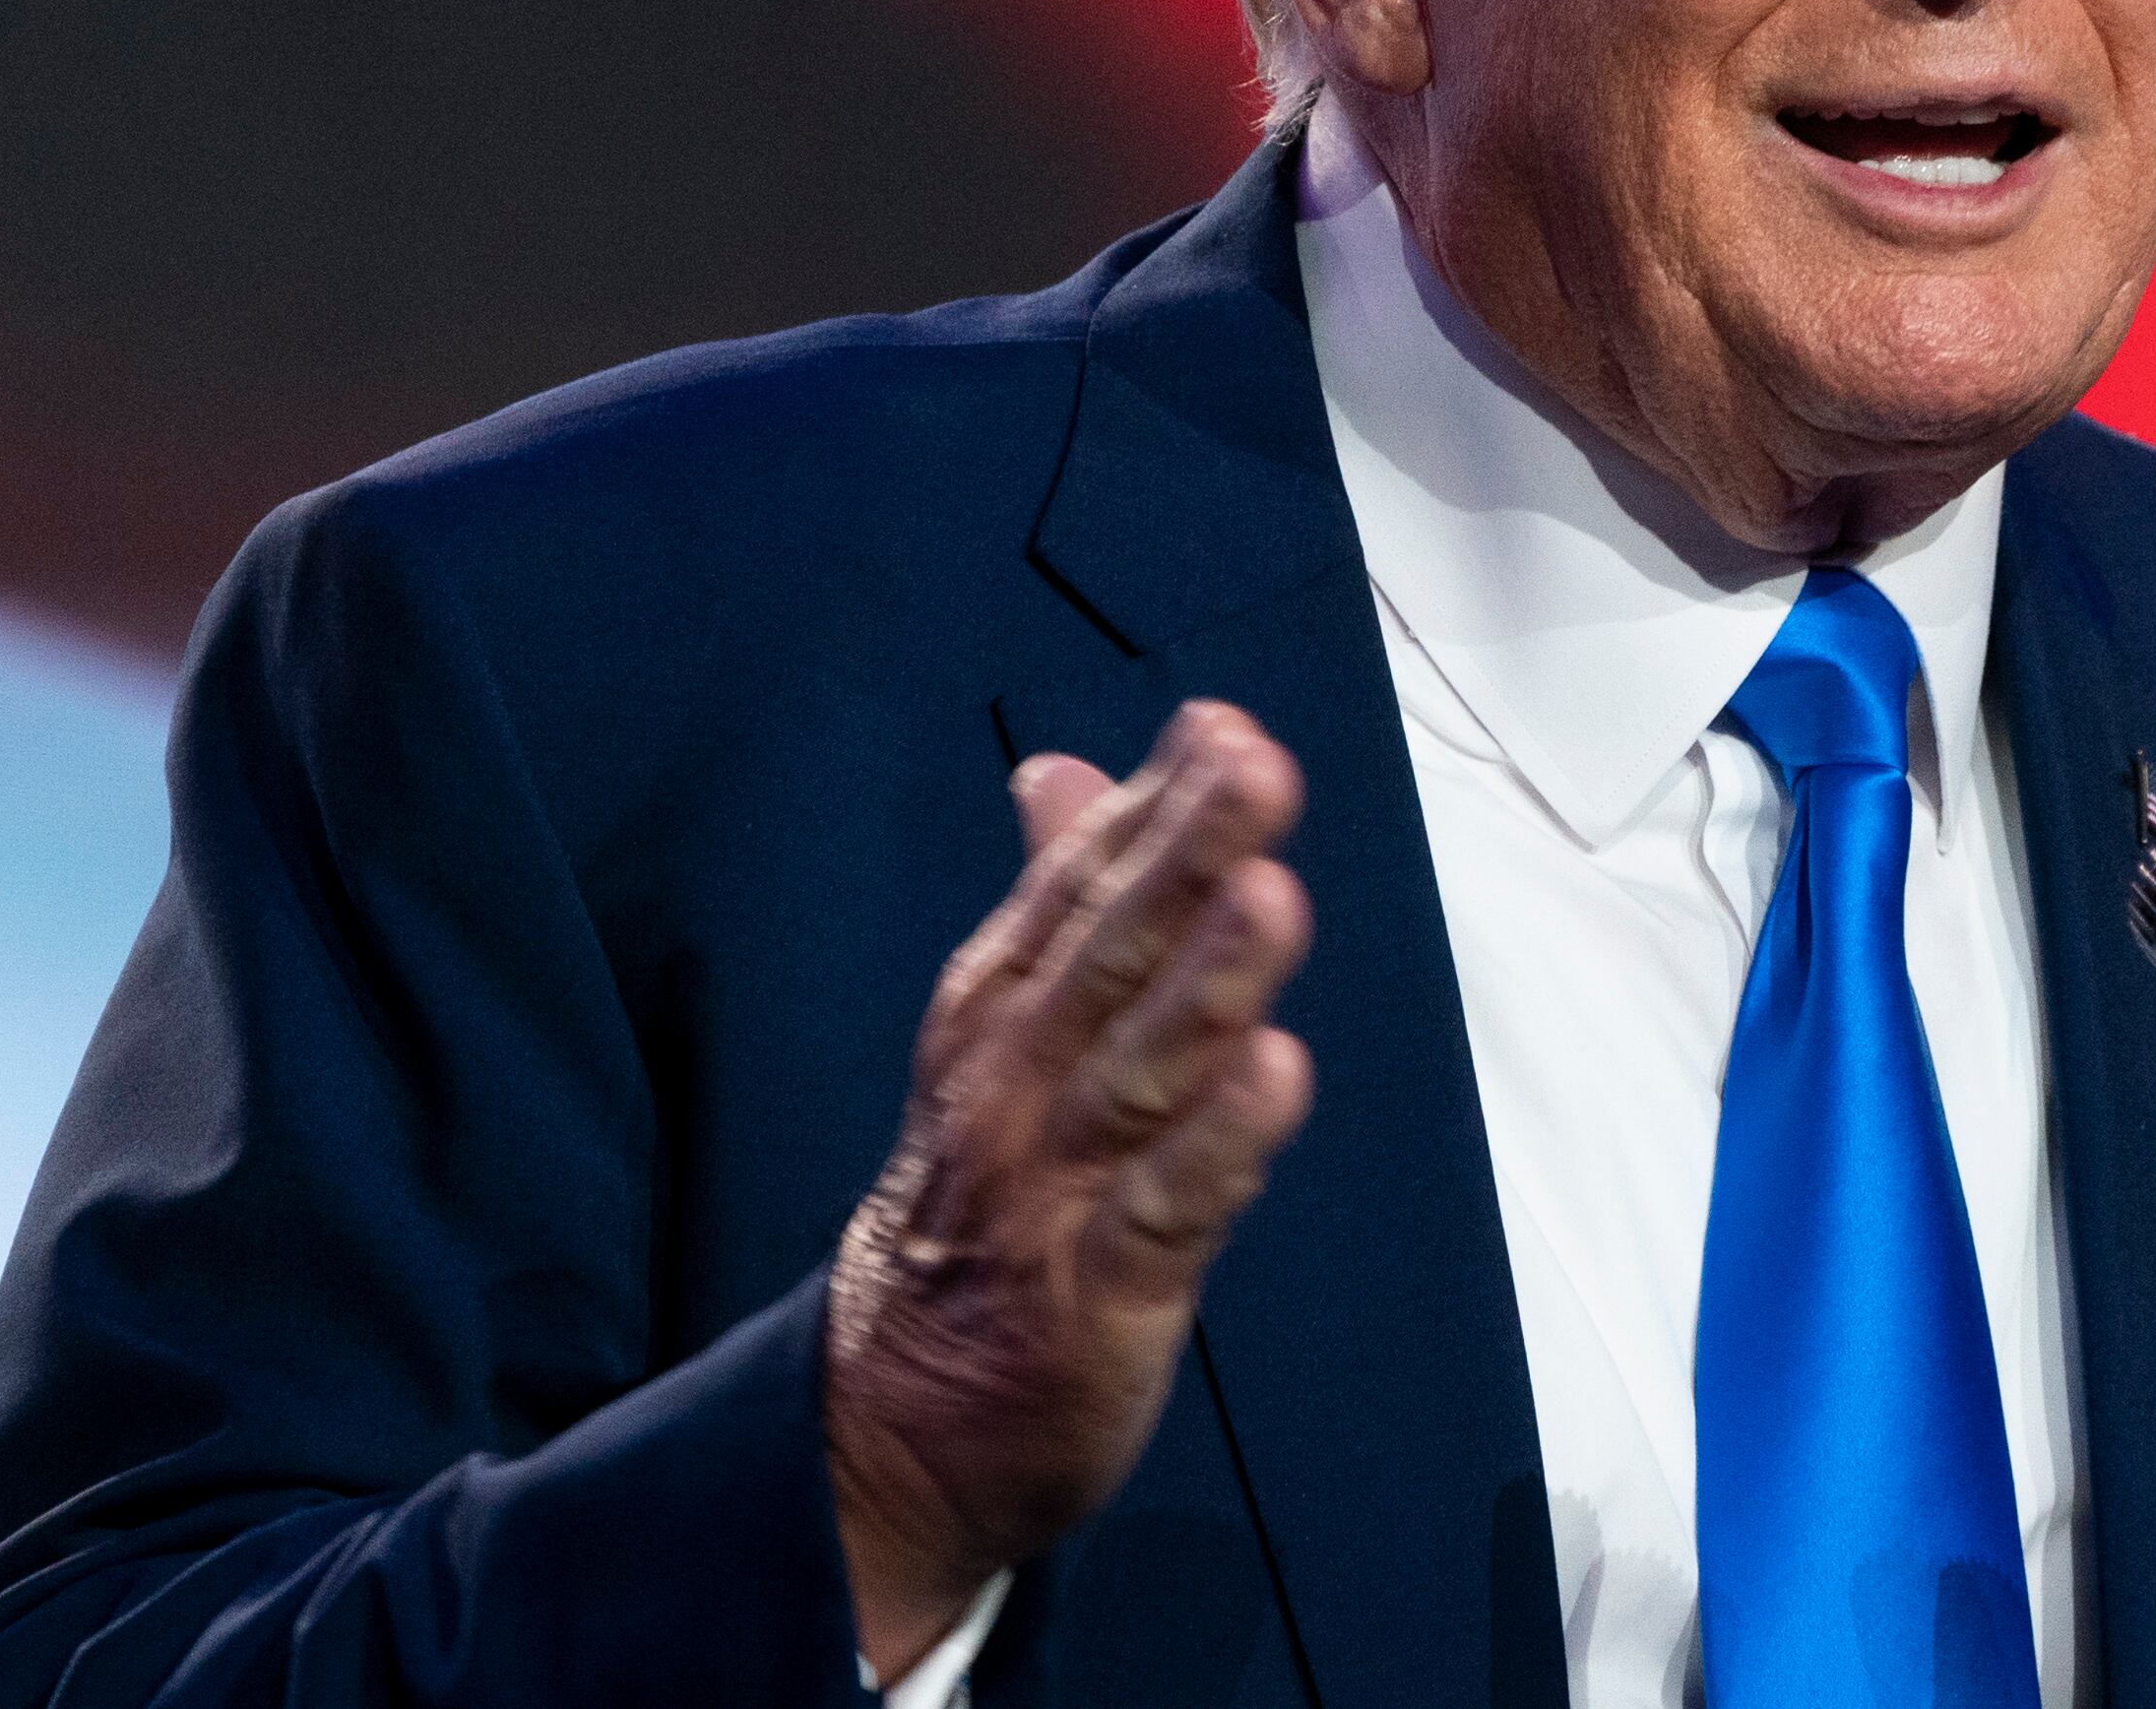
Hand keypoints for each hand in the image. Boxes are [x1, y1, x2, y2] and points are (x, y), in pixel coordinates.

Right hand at [821, 701, 1316, 1671]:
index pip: (1078, 891)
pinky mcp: (1095, 1301)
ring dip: (1206, 984)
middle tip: (1254, 770)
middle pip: (1108, 959)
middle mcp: (1016, 1090)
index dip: (1150, 808)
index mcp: (998, 1016)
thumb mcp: (1000, 1037)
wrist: (882, 1427)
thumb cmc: (977, 1204)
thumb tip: (1067, 770)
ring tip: (1269, 895)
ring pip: (1139, 1074)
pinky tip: (1273, 1078)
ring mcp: (1053, 1194)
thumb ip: (1054, 898)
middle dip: (1183, 860)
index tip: (1222, 727)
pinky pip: (1160, 1214)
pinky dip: (1215, 1149)